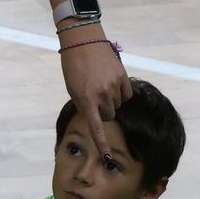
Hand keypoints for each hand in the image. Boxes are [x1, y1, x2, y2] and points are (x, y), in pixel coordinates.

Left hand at [60, 32, 133, 158]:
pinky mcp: (122, 77)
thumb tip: (95, 116)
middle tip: (95, 96)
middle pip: (109, 115)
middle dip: (103, 110)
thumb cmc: (73, 65)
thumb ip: (84, 104)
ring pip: (118, 104)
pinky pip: (127, 94)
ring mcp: (113, 86)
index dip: (102, 144)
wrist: (82, 40)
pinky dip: (121, 91)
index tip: (107, 158)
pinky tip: (112, 81)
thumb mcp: (72, 88)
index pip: (96, 127)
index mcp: (85, 100)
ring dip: (112, 99)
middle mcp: (101, 95)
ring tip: (101, 82)